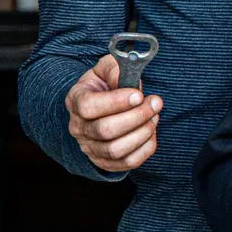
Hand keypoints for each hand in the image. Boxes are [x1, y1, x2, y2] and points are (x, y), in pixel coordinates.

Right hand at [65, 54, 161, 172]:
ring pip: (116, 150)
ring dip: (143, 133)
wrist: (104, 103)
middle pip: (105, 130)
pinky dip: (145, 148)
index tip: (139, 94)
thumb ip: (116, 69)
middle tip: (156, 103)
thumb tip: (130, 82)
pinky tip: (151, 132)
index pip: (88, 106)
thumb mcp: (108, 68)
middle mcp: (78, 127)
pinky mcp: (105, 161)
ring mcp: (90, 147)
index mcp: (76, 100)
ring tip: (154, 117)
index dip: (116, 102)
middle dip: (137, 116)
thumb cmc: (108, 83)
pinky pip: (127, 163)